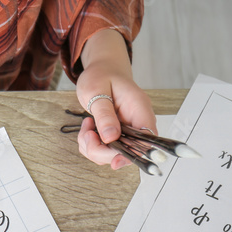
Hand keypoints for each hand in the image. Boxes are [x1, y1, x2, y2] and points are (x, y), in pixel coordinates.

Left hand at [75, 29, 155, 169]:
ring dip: (92, 147)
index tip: (115, 162)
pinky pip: (102, 149)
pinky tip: (88, 129)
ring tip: (86, 127)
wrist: (103, 70)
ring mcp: (126, 130)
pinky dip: (90, 144)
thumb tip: (110, 138)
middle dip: (101, 151)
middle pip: (126, 152)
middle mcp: (136, 123)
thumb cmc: (101, 76)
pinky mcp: (115, 135)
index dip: (133, 154)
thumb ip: (104, 115)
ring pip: (110, 154)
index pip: (146, 140)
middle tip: (87, 134)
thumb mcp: (97, 92)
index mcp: (139, 110)